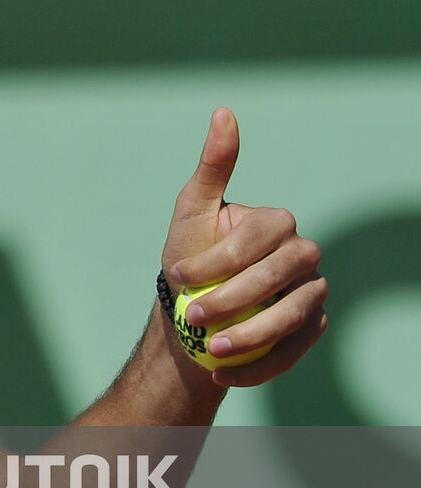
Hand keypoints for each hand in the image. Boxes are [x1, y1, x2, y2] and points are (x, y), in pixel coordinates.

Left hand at [160, 108, 326, 386]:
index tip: (177, 275)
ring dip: (251, 338)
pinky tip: (222, 376)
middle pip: (280, 277)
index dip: (217, 259)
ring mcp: (310, 294)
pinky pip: (295, 351)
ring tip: (211, 352)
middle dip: (235, 299)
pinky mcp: (308, 331)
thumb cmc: (188, 254)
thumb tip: (223, 111)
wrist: (188, 311)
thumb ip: (213, 166)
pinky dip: (260, 367)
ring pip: (294, 316)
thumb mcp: (191, 209)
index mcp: (277, 223)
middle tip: (192, 317)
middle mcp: (303, 256)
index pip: (259, 239)